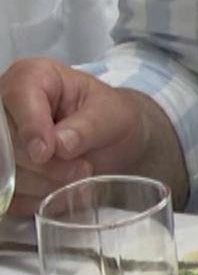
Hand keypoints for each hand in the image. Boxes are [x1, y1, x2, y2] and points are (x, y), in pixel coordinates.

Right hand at [0, 58, 183, 214]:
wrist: (111, 140)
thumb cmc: (109, 116)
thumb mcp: (111, 114)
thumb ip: (87, 126)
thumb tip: (60, 144)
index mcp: (33, 76)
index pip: (17, 96)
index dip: (29, 126)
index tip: (46, 152)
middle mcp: (6, 105)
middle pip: (6, 140)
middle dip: (44, 164)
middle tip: (82, 169)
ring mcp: (1, 141)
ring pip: (4, 170)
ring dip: (43, 183)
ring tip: (79, 176)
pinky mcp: (2, 171)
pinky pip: (7, 193)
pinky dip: (34, 197)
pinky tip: (61, 189)